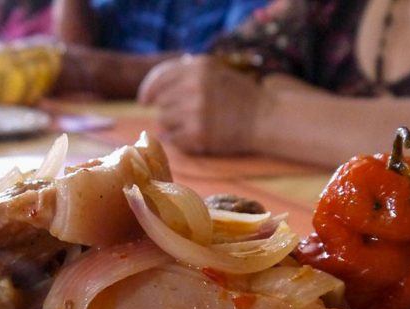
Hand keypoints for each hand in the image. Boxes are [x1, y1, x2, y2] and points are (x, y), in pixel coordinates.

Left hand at [137, 54, 262, 154]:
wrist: (265, 118)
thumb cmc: (239, 95)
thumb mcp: (215, 71)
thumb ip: (186, 72)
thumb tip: (153, 88)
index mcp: (198, 67)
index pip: (159, 78)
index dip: (148, 91)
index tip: (144, 101)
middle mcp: (194, 86)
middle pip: (160, 102)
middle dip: (169, 108)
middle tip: (187, 114)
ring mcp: (195, 111)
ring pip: (163, 121)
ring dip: (173, 125)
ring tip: (193, 124)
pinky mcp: (198, 134)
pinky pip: (172, 139)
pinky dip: (178, 140)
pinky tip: (193, 137)